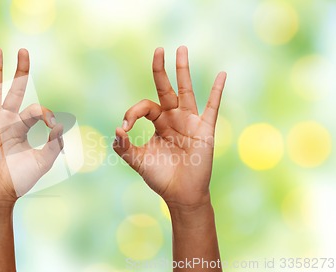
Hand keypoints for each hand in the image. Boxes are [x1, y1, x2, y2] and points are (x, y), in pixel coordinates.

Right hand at [0, 48, 62, 206]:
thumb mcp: (44, 160)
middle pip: (14, 89)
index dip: (45, 113)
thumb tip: (59, 122)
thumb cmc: (20, 179)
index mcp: (22, 126)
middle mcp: (6, 120)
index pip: (35, 109)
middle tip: (24, 50)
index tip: (51, 124)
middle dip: (20, 70)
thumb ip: (55, 142)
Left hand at [113, 46, 226, 209]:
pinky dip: (217, 91)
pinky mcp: (205, 130)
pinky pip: (212, 107)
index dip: (133, 112)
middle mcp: (174, 118)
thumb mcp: (138, 160)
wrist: (180, 195)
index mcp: (158, 123)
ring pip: (186, 91)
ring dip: (183, 70)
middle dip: (161, 70)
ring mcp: (190, 122)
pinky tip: (221, 74)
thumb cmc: (160, 177)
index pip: (145, 106)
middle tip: (158, 50)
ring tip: (181, 49)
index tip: (126, 126)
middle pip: (166, 88)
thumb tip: (117, 129)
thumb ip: (124, 146)